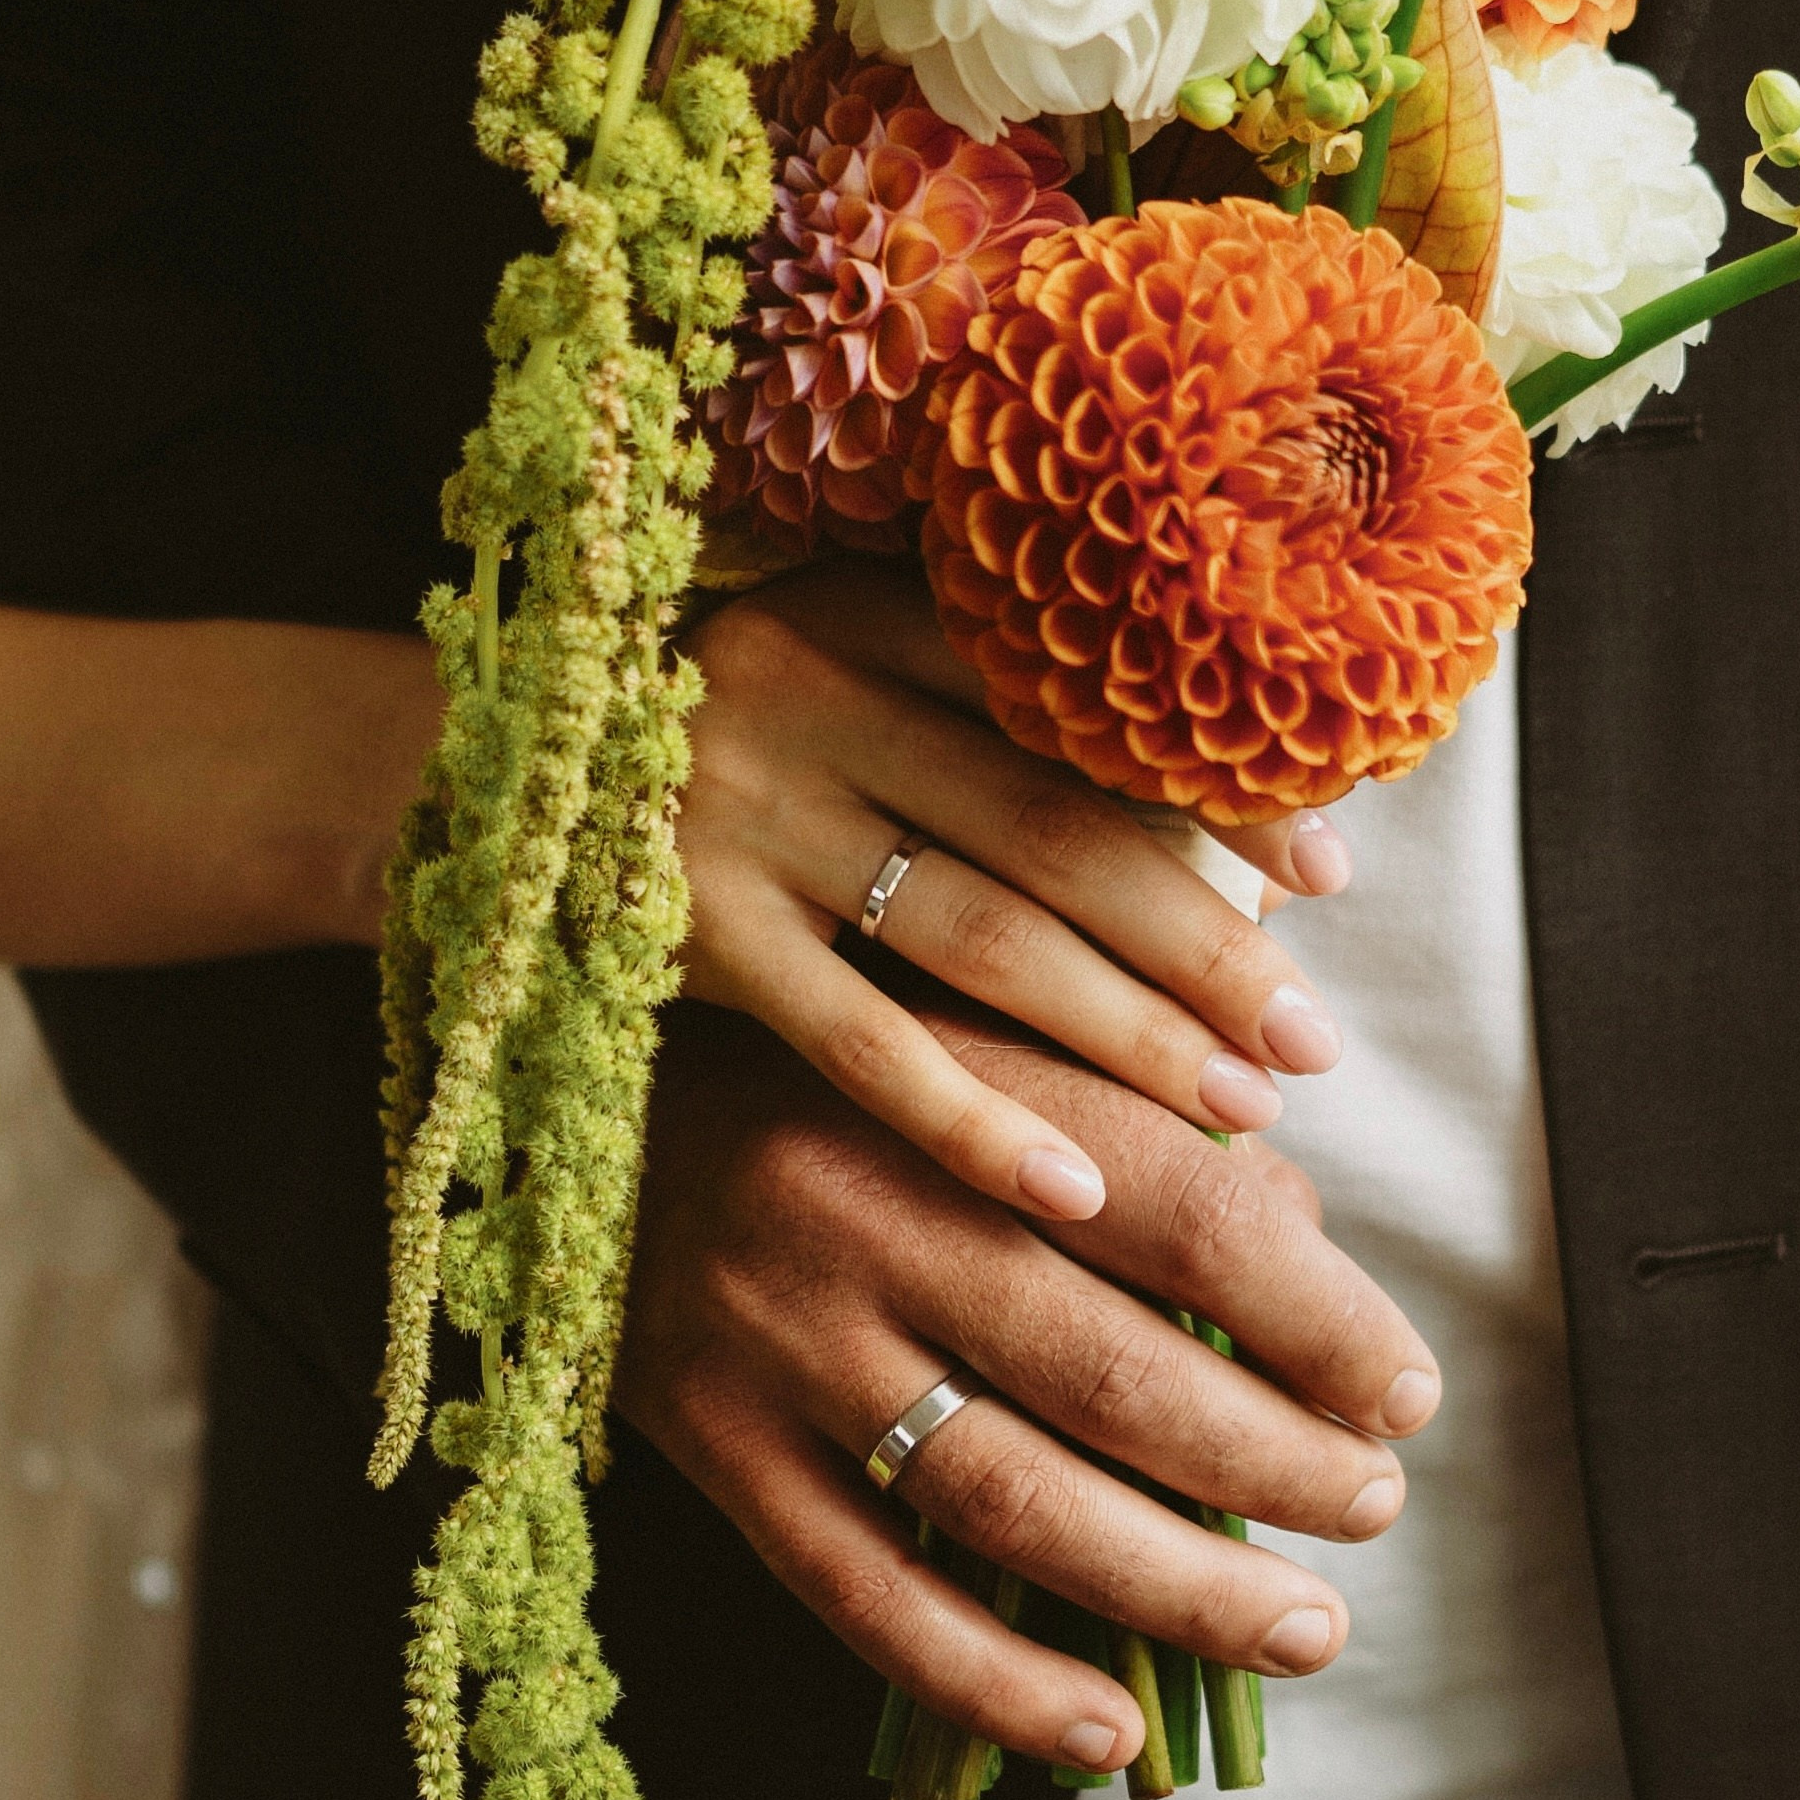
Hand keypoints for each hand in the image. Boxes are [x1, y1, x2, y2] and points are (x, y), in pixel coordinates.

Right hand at [618, 1004, 1439, 1775]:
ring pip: (1008, 1499)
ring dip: (1175, 1587)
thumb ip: (1135, 1101)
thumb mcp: (983, 1026)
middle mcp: (867, 1210)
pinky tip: (1111, 1732)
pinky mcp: (715, 1450)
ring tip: (1301, 1628)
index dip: (1321, 1316)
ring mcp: (783, 1342)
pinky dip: (998, 1684)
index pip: (1185, 1212)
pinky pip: (868, 1598)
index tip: (1404, 1389)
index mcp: (958, 1083)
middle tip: (1373, 1509)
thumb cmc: (839, 1060)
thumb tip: (1306, 1228)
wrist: (581, 1100)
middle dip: (1274, 1463)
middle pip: (1113, 1370)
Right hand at [676, 557, 1355, 1226]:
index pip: (1081, 706)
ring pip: (978, 936)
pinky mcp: (688, 936)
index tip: (1329, 875)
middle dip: (1204, 942)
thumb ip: (979, 715)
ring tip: (1244, 1107)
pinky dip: (973, 1120)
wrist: (470, 779)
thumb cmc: (712, 739)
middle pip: (1055, 829)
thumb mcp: (831, 675)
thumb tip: (1220, 832)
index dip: (1215, 793)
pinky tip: (1075, 1188)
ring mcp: (744, 817)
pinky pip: (859, 1046)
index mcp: (868, 612)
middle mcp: (811, 694)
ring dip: (1127, 1032)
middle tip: (1314, 1038)